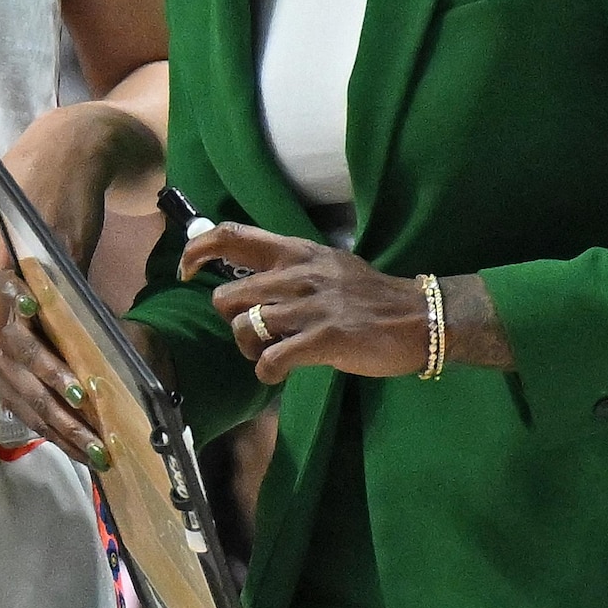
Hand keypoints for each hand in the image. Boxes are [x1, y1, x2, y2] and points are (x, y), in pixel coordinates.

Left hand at [0, 101, 148, 434]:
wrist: (74, 150)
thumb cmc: (17, 189)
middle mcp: (4, 250)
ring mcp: (43, 257)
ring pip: (31, 322)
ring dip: (25, 368)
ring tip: (21, 406)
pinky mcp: (78, 262)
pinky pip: (64, 312)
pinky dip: (58, 344)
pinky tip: (58, 374)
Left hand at [180, 223, 450, 385]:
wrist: (421, 317)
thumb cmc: (369, 297)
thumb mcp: (327, 267)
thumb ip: (288, 269)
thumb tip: (246, 276)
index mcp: (298, 252)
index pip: (232, 235)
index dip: (197, 252)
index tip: (186, 271)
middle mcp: (300, 274)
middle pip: (228, 297)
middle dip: (232, 323)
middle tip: (255, 334)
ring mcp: (312, 306)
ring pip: (246, 328)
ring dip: (249, 349)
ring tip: (269, 354)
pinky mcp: (325, 338)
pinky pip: (271, 359)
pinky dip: (266, 372)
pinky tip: (279, 372)